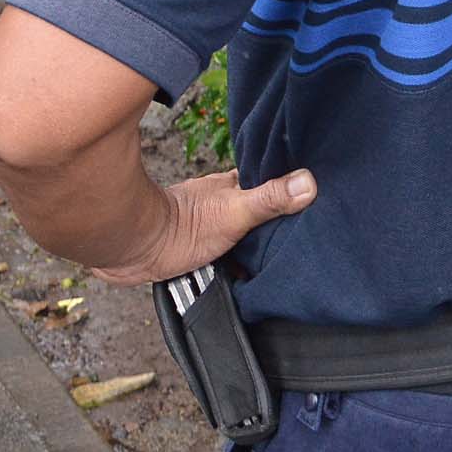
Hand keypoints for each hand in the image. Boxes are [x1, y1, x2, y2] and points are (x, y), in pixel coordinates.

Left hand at [87, 167, 316, 286]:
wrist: (137, 248)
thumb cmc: (182, 225)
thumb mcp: (235, 211)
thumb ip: (269, 199)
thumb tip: (309, 182)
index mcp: (230, 185)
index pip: (267, 179)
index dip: (287, 184)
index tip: (313, 193)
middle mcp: (218, 200)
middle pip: (255, 206)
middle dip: (274, 218)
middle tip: (303, 234)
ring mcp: (205, 222)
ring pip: (240, 230)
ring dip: (255, 242)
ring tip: (282, 257)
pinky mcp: (194, 246)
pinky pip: (226, 252)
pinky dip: (237, 260)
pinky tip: (247, 272)